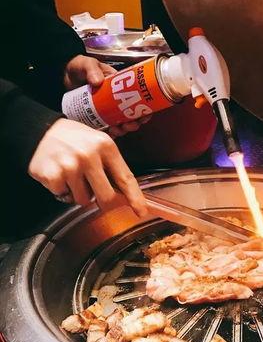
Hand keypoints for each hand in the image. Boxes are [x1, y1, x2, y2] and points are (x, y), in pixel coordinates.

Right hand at [28, 118, 147, 216]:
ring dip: (79, 193)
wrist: (41, 130)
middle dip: (102, 200)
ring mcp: (69, 166)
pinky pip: (64, 197)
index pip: (125, 178)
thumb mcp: (100, 144)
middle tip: (94, 189)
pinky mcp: (52, 175)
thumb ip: (113, 167)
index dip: (135, 198)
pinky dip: (62, 190)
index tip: (141, 211)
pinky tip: (59, 175)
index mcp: (106, 147)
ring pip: (83, 200)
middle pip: (106, 197)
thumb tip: (126, 196)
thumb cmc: (76, 140)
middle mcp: (89, 155)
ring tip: (72, 175)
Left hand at [63, 55, 150, 136]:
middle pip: (132, 116)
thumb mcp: (86, 64)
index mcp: (121, 88)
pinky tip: (108, 134)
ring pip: (121, 125)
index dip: (145, 110)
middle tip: (128, 125)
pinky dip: (110, 134)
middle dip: (133, 124)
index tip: (143, 116)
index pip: (139, 100)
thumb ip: (91, 69)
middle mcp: (118, 101)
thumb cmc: (79, 68)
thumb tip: (98, 81)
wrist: (61, 76)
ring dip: (123, 130)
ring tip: (117, 129)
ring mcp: (108, 112)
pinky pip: (107, 130)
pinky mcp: (98, 119)